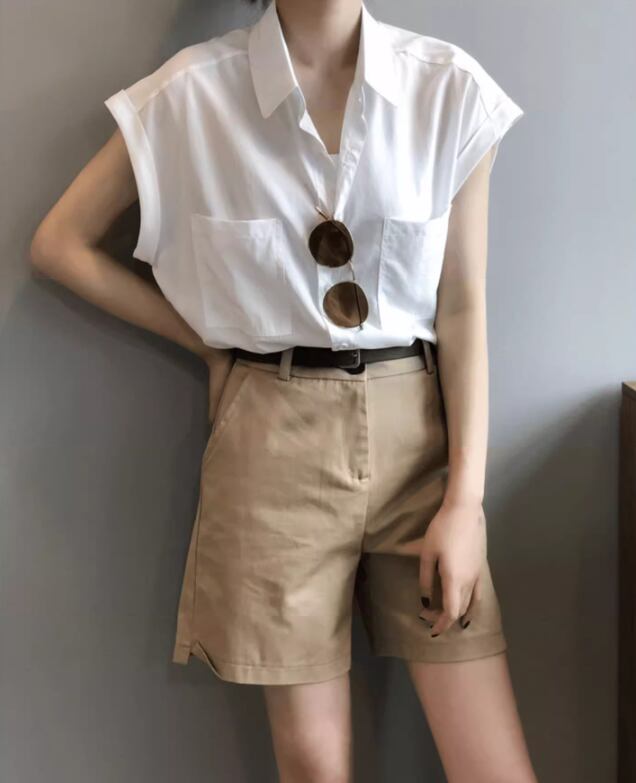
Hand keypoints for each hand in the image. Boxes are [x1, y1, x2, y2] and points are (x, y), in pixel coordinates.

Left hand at [418, 500, 486, 635]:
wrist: (465, 510)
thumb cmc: (442, 529)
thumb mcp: (427, 553)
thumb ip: (425, 579)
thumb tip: (425, 601)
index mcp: (454, 579)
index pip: (450, 611)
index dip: (441, 623)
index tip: (431, 629)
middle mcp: (469, 581)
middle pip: (459, 609)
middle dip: (444, 618)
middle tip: (428, 617)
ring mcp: (477, 575)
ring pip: (469, 603)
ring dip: (456, 612)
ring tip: (443, 615)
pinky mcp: (481, 568)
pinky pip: (478, 594)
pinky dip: (473, 607)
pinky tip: (469, 612)